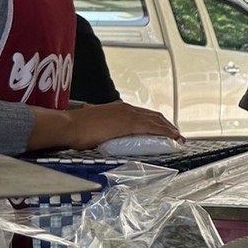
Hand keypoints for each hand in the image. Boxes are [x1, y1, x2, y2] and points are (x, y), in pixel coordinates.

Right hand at [68, 103, 183, 148]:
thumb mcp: (97, 127)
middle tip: (176, 136)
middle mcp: (126, 109)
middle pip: (154, 116)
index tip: (165, 130)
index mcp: (119, 109)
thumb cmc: (77, 128)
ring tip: (178, 139)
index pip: (144, 114)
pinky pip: (152, 128)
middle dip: (167, 126)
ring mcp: (128, 115)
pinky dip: (165, 132)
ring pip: (156, 121)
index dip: (157, 122)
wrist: (68, 126)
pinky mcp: (128, 124)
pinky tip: (172, 138)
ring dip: (169, 129)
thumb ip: (107, 130)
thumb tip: (109, 138)